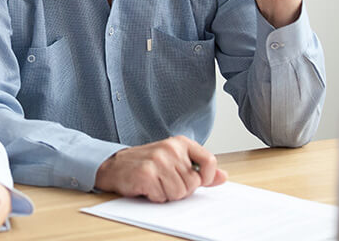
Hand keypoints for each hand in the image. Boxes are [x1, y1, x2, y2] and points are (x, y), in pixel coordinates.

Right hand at [94, 136, 227, 202]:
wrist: (116, 165)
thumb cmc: (147, 163)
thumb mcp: (176, 161)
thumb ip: (200, 169)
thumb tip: (222, 176)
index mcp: (181, 143)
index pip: (209, 161)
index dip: (206, 177)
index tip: (196, 181)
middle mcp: (170, 148)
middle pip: (193, 183)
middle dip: (181, 189)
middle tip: (165, 181)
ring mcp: (158, 160)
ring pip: (179, 193)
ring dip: (167, 194)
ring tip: (156, 183)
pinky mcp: (146, 173)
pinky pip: (162, 196)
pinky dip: (155, 196)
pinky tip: (147, 187)